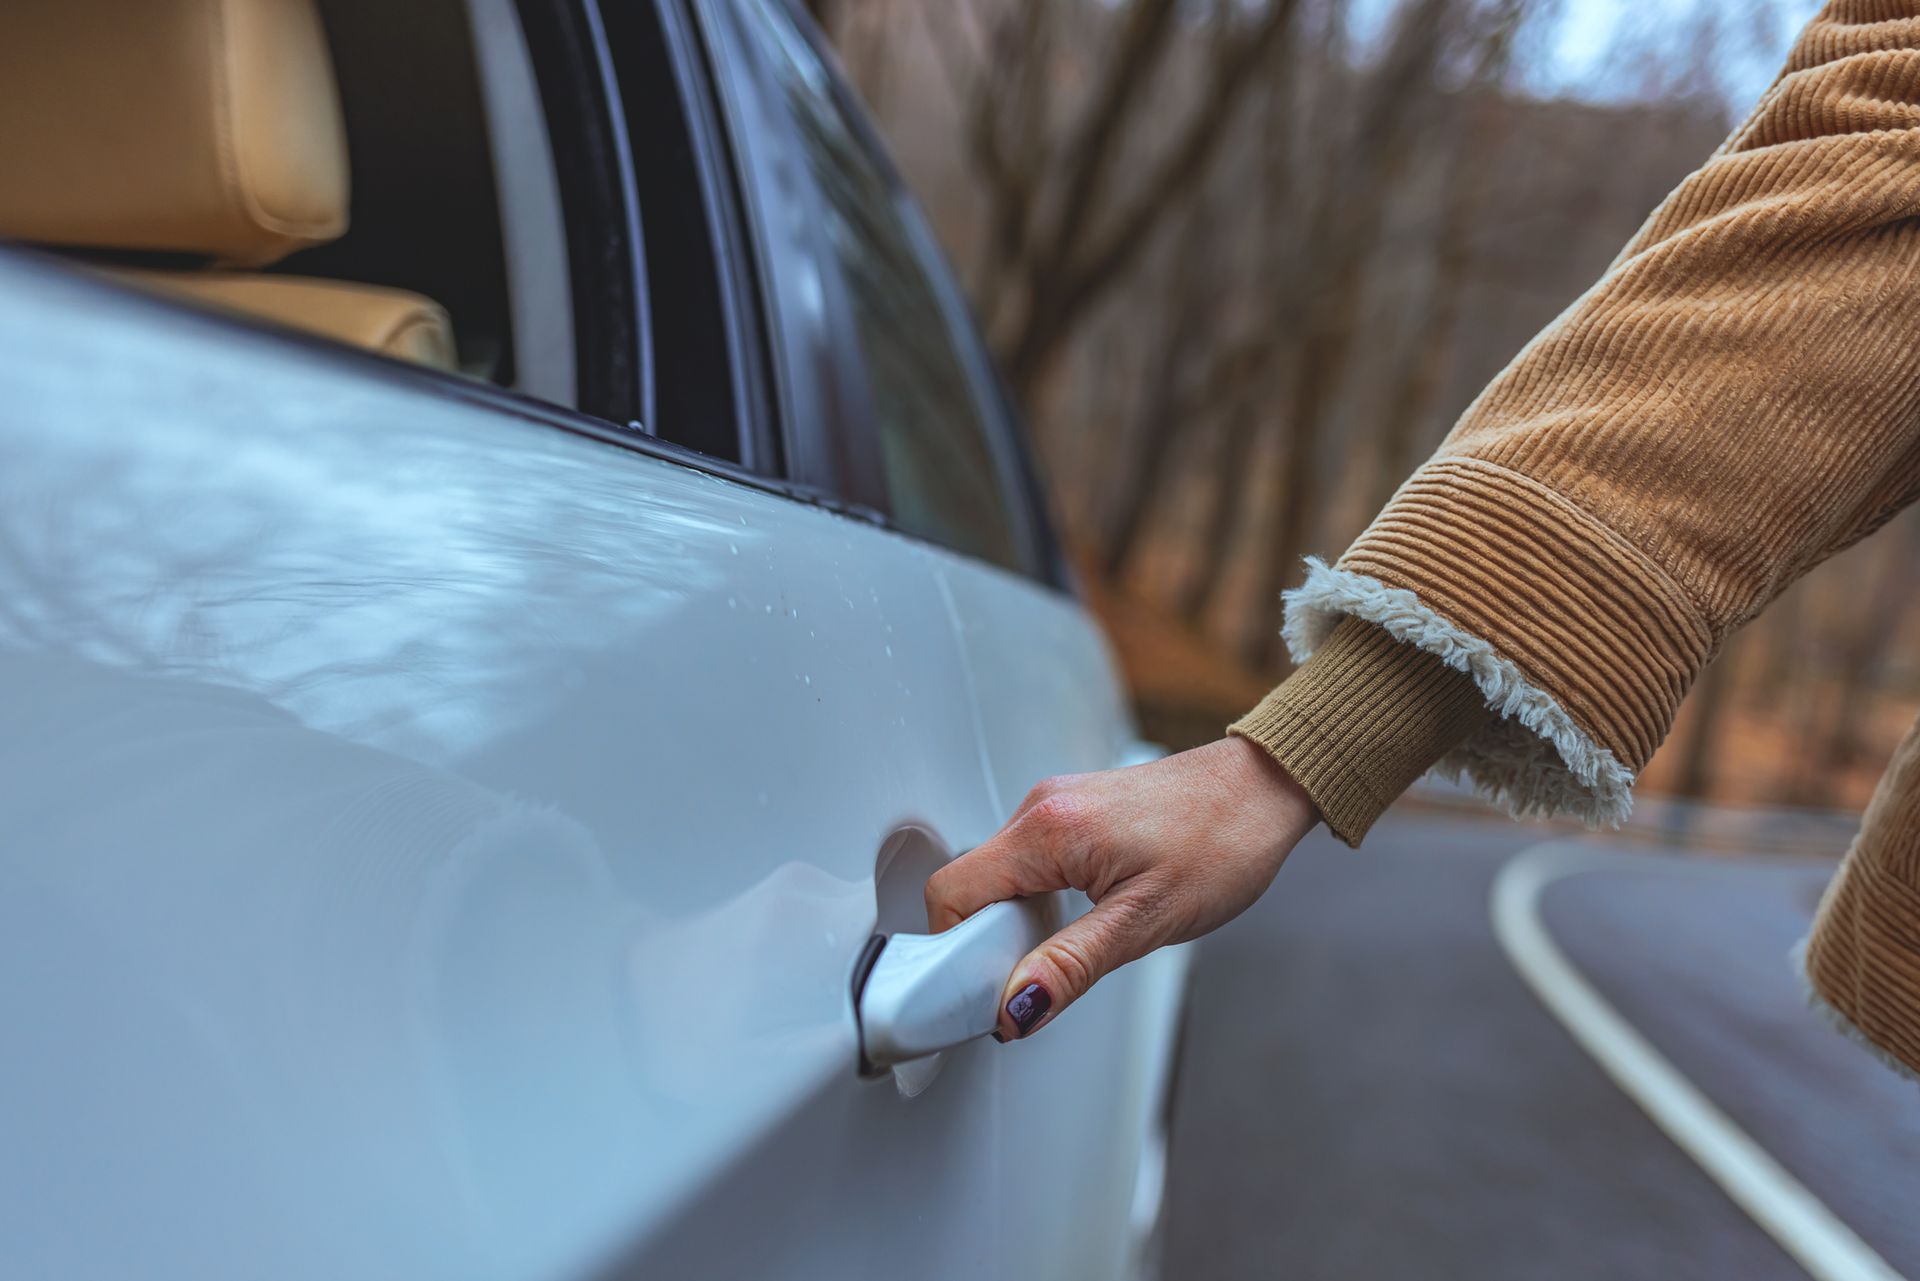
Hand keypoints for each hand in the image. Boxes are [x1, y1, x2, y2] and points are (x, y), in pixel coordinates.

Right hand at [924, 735, 1318, 1041]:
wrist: (1265, 788)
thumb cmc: (1224, 841)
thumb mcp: (1147, 921)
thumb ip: (1072, 965)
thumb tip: (1015, 1008)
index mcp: (1047, 830)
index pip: (951, 894)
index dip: (956, 953)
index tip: (985, 993)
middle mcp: (1040, 807)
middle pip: (971, 887)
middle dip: (988, 942)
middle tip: (1039, 979)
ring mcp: (1055, 805)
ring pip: (999, 877)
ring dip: (1017, 921)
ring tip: (1071, 948)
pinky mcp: (1073, 810)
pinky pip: (1027, 862)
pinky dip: (1038, 899)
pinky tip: (1084, 917)